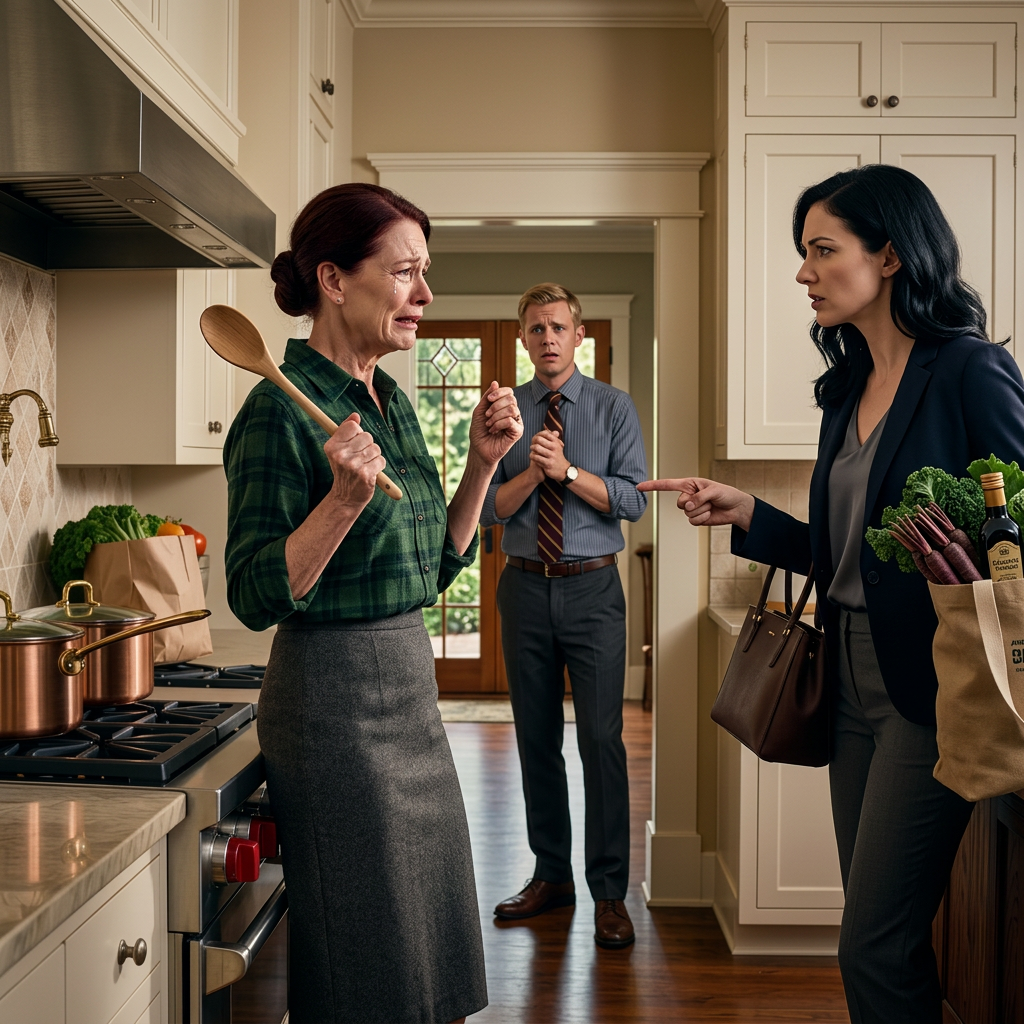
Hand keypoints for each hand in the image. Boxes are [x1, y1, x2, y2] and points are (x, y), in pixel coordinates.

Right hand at [324, 412, 385, 508]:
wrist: (345, 497)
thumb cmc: (345, 470)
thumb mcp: (340, 450)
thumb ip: (346, 431)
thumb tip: (355, 415)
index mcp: (332, 446)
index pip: (353, 426)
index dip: (357, 434)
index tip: (354, 444)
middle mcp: (340, 454)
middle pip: (367, 436)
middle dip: (368, 446)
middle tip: (360, 458)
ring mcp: (353, 465)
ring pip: (376, 448)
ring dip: (374, 456)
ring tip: (365, 465)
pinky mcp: (365, 474)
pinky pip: (381, 460)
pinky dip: (379, 466)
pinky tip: (370, 472)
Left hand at [470, 381, 523, 465]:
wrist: (479, 449)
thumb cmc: (479, 431)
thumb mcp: (480, 411)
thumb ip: (487, 397)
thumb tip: (495, 382)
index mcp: (505, 406)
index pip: (509, 392)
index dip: (499, 392)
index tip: (488, 399)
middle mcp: (513, 413)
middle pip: (511, 399)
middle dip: (496, 405)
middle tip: (487, 416)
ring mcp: (517, 422)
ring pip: (511, 409)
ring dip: (496, 416)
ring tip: (489, 424)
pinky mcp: (518, 432)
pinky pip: (510, 421)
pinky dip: (498, 424)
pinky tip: (493, 430)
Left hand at [529, 429, 569, 481]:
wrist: (563, 470)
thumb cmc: (558, 456)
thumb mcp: (557, 446)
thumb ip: (553, 438)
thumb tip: (550, 429)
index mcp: (556, 442)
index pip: (544, 434)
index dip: (538, 436)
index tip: (536, 440)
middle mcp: (554, 448)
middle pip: (538, 440)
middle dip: (533, 442)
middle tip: (532, 446)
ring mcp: (551, 456)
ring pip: (536, 448)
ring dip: (532, 450)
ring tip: (532, 451)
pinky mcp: (548, 464)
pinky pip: (536, 458)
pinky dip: (532, 456)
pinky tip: (533, 457)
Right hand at [638, 477, 754, 529]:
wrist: (736, 508)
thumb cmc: (726, 494)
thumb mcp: (713, 491)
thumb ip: (698, 497)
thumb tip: (687, 506)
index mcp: (689, 484)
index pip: (667, 485)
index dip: (653, 486)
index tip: (639, 487)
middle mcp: (688, 496)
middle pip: (679, 503)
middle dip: (693, 503)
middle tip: (706, 501)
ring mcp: (691, 508)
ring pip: (687, 513)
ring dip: (701, 511)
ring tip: (711, 506)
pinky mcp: (696, 518)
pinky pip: (693, 521)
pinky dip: (703, 518)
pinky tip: (710, 514)